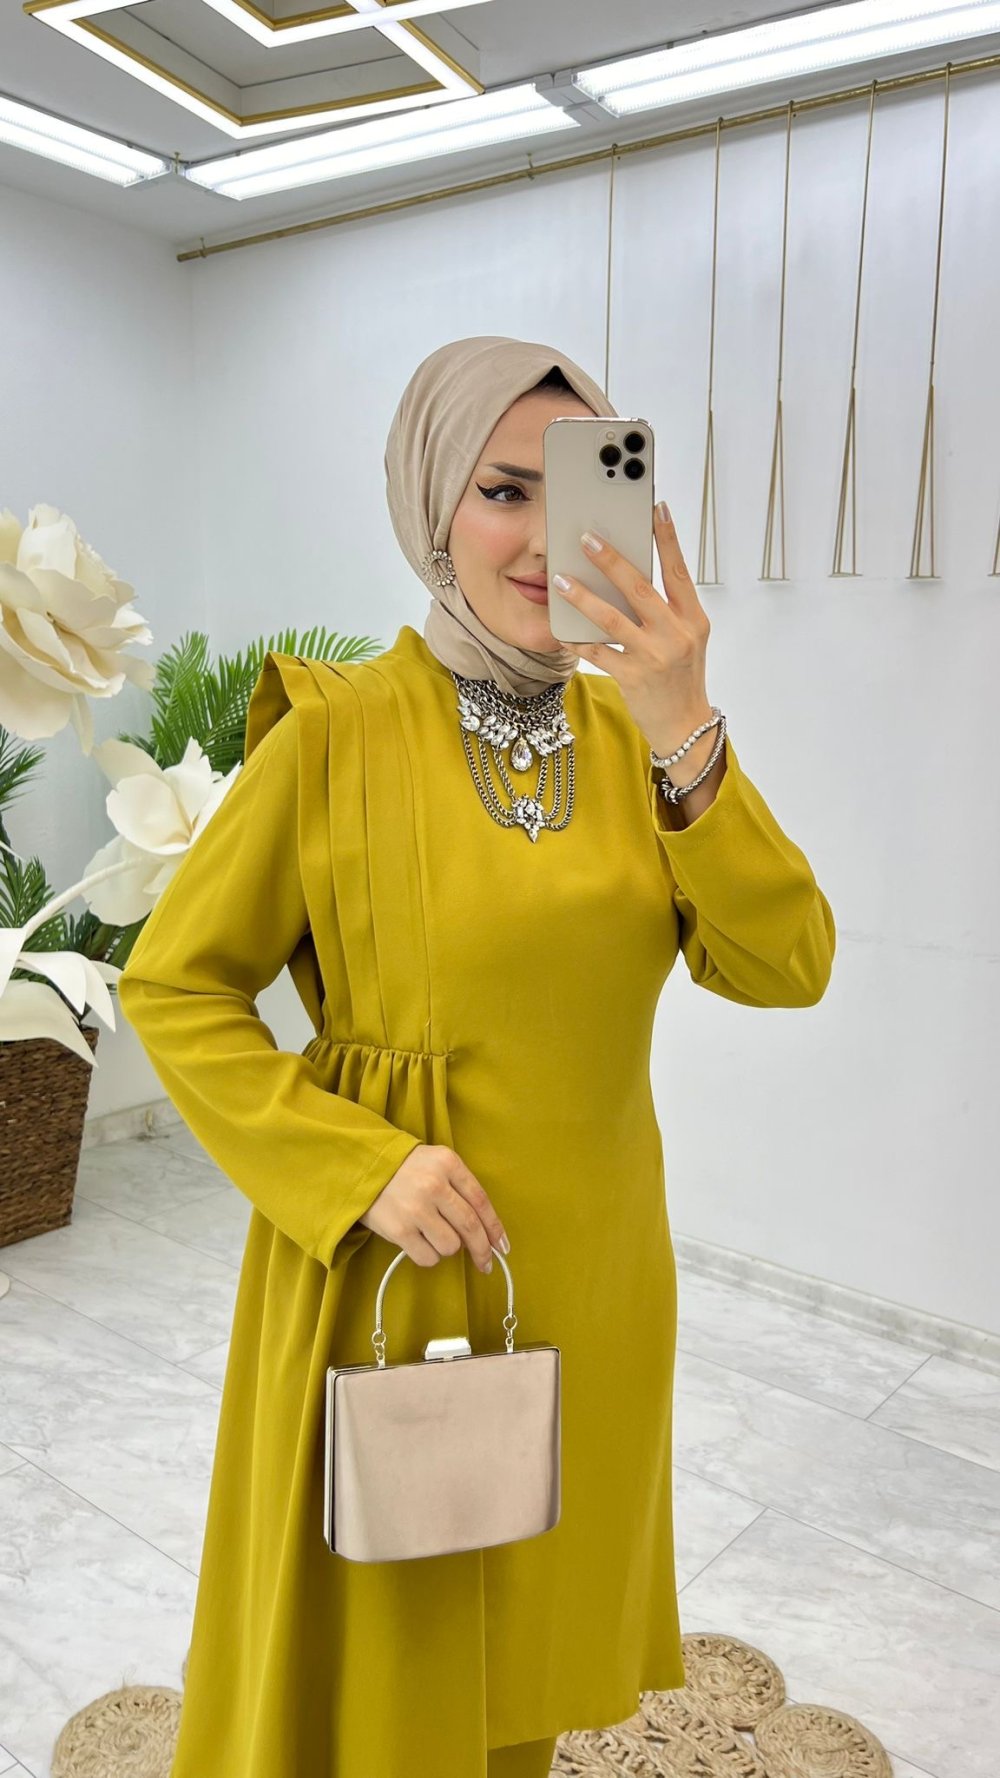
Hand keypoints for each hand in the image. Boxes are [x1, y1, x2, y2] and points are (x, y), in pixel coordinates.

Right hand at [359, 1143, 509, 1273]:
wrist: (361, 1168)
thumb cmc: (404, 1168)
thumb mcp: (436, 1162)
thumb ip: (460, 1187)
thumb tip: (484, 1230)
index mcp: (448, 1163)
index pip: (481, 1201)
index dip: (494, 1227)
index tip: (501, 1245)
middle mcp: (434, 1184)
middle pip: (470, 1227)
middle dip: (482, 1250)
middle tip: (486, 1263)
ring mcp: (416, 1208)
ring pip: (451, 1246)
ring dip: (448, 1247)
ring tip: (433, 1235)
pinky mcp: (399, 1230)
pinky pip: (428, 1257)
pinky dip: (429, 1256)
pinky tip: (419, 1242)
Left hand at [552, 502, 713, 756]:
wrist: (685, 727)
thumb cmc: (682, 677)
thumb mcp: (686, 639)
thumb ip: (666, 610)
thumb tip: (629, 576)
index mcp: (692, 619)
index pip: (678, 571)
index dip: (668, 538)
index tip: (656, 508)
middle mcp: (676, 634)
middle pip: (639, 588)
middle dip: (611, 560)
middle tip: (586, 538)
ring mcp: (654, 656)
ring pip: (612, 618)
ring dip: (583, 597)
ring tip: (560, 580)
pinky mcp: (633, 677)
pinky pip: (598, 652)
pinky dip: (577, 640)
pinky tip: (561, 630)